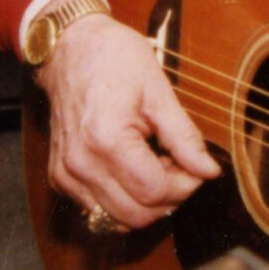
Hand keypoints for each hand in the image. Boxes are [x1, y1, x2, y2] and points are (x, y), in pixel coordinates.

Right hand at [43, 13, 218, 228]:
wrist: (70, 48)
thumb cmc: (114, 59)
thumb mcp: (158, 91)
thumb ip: (185, 137)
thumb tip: (209, 171)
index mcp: (106, 139)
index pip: (156, 192)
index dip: (185, 185)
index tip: (196, 166)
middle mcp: (81, 163)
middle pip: (137, 215)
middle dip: (168, 198)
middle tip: (179, 167)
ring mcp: (66, 173)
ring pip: (117, 221)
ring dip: (145, 203)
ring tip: (155, 167)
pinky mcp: (60, 177)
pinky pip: (98, 211)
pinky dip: (122, 200)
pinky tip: (132, 171)